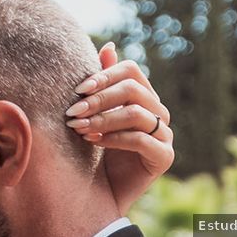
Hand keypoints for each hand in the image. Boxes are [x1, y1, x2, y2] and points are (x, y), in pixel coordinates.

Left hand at [65, 43, 173, 213]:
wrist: (99, 190)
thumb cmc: (93, 145)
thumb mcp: (93, 111)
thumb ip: (100, 81)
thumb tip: (108, 46)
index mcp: (142, 95)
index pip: (130, 70)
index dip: (103, 75)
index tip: (77, 90)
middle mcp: (157, 111)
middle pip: (132, 89)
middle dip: (99, 99)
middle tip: (72, 112)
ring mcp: (164, 134)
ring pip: (136, 114)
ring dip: (103, 119)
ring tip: (78, 128)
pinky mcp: (164, 156)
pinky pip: (141, 140)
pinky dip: (114, 139)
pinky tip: (93, 142)